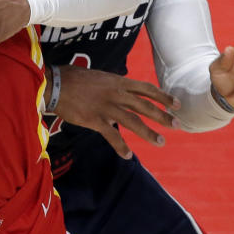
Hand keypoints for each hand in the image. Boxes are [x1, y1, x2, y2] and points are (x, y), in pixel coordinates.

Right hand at [52, 65, 180, 157]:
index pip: (146, 88)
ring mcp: (106, 107)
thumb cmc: (73, 78)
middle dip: (163, 116)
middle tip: (177, 125)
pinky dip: (121, 146)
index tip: (176, 104)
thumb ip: (112, 87)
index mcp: (117, 81)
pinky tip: (128, 155)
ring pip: (133, 121)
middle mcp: (116, 93)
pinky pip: (111, 135)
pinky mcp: (95, 119)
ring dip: (149, 133)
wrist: (55, 84)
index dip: (162, 96)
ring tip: (161, 142)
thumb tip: (120, 96)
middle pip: (145, 106)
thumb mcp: (98, 77)